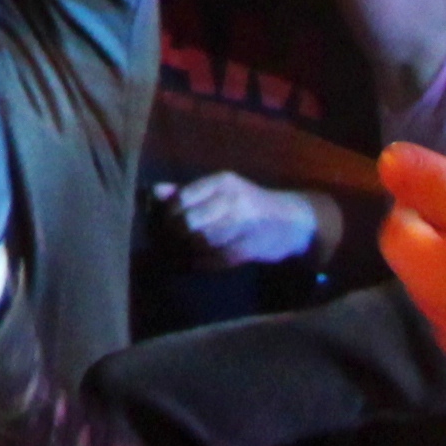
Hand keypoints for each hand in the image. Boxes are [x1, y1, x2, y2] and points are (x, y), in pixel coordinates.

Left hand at [167, 171, 336, 267]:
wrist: (291, 221)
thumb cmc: (247, 204)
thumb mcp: (220, 191)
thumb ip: (186, 191)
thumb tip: (153, 191)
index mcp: (223, 182)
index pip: (184, 197)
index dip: (168, 214)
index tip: (162, 224)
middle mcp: (234, 200)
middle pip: (191, 222)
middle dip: (175, 235)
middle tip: (167, 242)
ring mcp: (245, 224)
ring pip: (203, 242)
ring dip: (186, 251)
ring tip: (176, 255)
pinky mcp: (252, 247)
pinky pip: (219, 258)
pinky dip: (203, 263)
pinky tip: (194, 264)